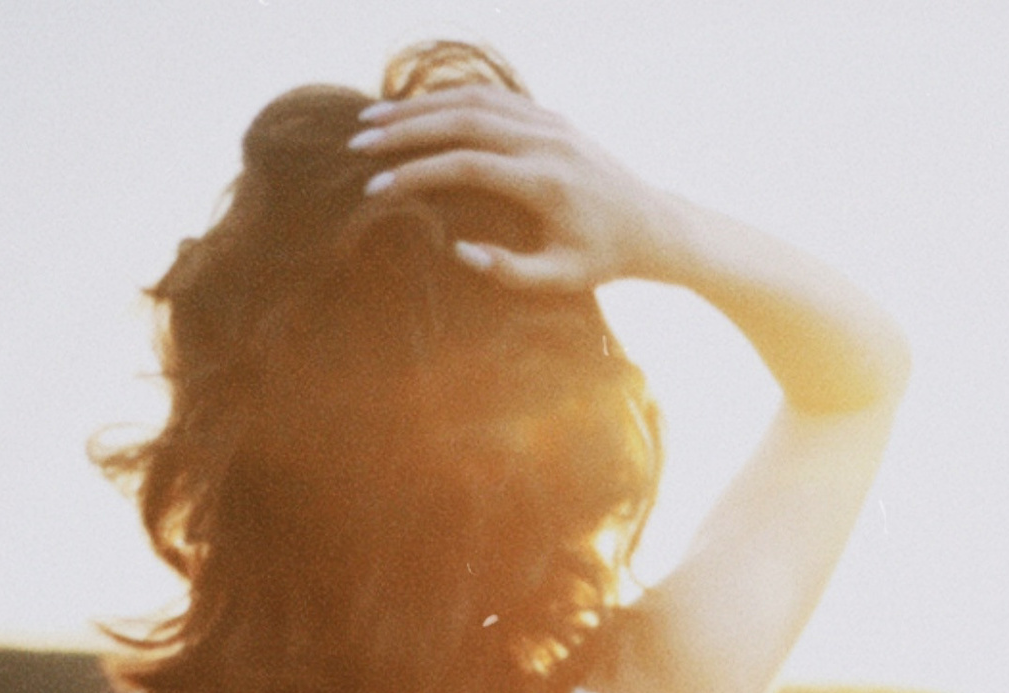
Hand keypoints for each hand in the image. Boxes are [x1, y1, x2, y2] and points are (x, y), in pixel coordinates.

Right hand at [350, 86, 681, 293]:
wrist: (652, 225)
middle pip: (462, 120)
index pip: (467, 165)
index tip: (376, 188)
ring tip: (373, 119)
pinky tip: (415, 110)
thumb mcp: (561, 280)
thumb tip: (456, 249)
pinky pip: (491, 97)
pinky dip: (449, 98)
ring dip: (419, 107)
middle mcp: (546, 142)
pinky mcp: (549, 116)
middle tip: (357, 143)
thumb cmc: (603, 260)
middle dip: (404, 129)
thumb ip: (509, 272)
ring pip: (473, 100)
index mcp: (545, 183)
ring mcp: (548, 122)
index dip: (417, 173)